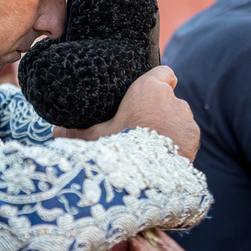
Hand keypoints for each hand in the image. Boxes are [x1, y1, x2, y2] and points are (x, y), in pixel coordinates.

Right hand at [52, 66, 199, 161]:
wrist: (144, 178)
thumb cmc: (117, 149)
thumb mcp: (94, 137)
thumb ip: (77, 131)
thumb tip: (55, 131)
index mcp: (149, 89)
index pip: (165, 71)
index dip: (159, 80)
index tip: (150, 92)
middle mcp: (172, 99)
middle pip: (170, 98)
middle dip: (161, 109)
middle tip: (143, 127)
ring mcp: (186, 118)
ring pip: (179, 117)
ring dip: (170, 127)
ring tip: (153, 146)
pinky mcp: (194, 137)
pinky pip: (187, 135)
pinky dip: (180, 143)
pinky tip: (165, 156)